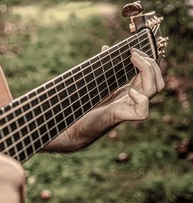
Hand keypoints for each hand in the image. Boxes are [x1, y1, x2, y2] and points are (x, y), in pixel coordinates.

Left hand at [44, 48, 163, 151]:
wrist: (73, 125)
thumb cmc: (84, 105)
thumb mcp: (97, 82)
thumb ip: (104, 67)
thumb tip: (106, 47)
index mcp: (130, 91)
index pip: (151, 75)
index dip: (148, 60)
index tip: (133, 49)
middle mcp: (133, 99)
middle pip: (157, 81)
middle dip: (151, 64)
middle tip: (134, 54)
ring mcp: (130, 108)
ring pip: (154, 90)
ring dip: (148, 72)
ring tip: (133, 59)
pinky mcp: (123, 117)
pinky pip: (143, 111)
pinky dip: (141, 99)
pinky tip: (129, 92)